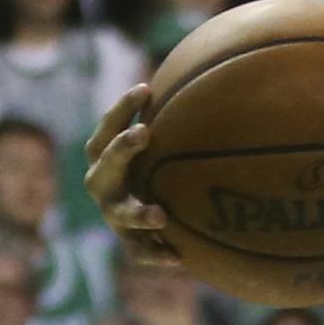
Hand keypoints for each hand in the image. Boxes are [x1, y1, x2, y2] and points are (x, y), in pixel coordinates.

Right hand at [83, 85, 179, 267]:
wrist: (144, 216)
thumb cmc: (155, 166)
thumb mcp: (160, 143)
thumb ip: (176, 116)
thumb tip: (219, 66)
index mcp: (106, 157)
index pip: (107, 129)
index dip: (122, 109)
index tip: (145, 88)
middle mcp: (103, 184)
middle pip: (105, 165)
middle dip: (123, 148)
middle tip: (145, 132)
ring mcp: (114, 214)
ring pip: (119, 214)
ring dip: (137, 212)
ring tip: (159, 214)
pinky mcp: (130, 241)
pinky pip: (140, 252)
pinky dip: (156, 255)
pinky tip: (178, 258)